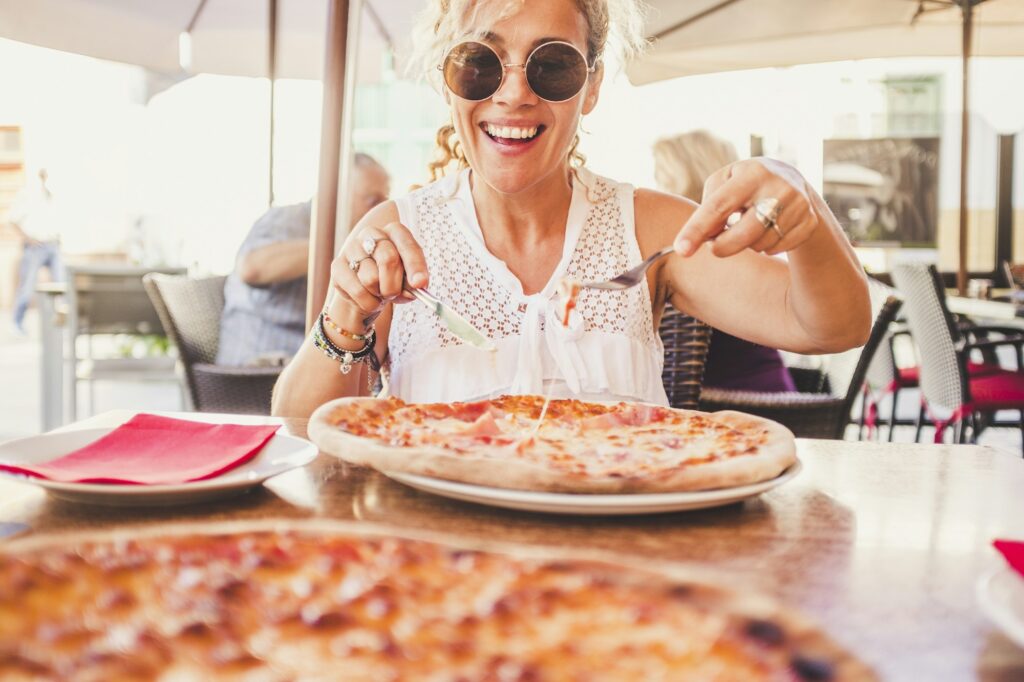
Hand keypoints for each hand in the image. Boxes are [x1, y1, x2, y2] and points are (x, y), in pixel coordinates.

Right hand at [330, 221, 428, 316]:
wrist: (366, 294)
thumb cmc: (392, 281)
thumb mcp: (408, 280)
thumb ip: (414, 281)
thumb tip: (418, 285)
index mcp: (393, 231)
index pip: (406, 244)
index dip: (415, 265)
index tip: (420, 284)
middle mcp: (371, 234)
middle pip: (387, 258)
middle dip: (395, 284)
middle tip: (394, 294)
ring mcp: (351, 248)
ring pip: (371, 278)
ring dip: (380, 295)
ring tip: (380, 294)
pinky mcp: (337, 265)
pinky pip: (358, 290)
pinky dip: (368, 303)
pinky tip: (368, 299)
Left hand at [673, 158, 821, 257]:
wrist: (793, 182)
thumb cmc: (745, 184)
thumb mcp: (724, 182)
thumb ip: (708, 206)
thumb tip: (705, 238)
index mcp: (752, 173)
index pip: (718, 206)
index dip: (697, 229)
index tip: (681, 250)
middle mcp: (779, 187)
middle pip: (743, 233)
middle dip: (722, 247)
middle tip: (714, 247)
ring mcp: (799, 205)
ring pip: (760, 245)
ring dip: (746, 244)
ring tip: (747, 227)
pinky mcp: (809, 222)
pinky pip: (777, 249)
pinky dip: (765, 247)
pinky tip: (765, 232)